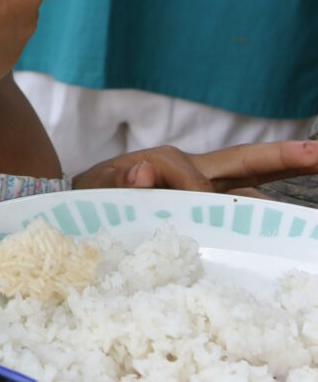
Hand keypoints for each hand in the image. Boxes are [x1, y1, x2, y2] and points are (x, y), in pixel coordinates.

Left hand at [73, 139, 317, 192]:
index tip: (196, 208)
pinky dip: (263, 214)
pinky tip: (284, 225)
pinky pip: (239, 209)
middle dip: (285, 155)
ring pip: (250, 187)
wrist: (86, 205)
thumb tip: (143, 170)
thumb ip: (118, 180)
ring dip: (283, 179)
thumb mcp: (98, 187)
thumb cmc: (94, 196)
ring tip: (316, 168)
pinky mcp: (204, 209)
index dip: (197, 193)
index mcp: (170, 165)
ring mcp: (204, 190)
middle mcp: (195, 173)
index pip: (197, 179)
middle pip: (247, 162)